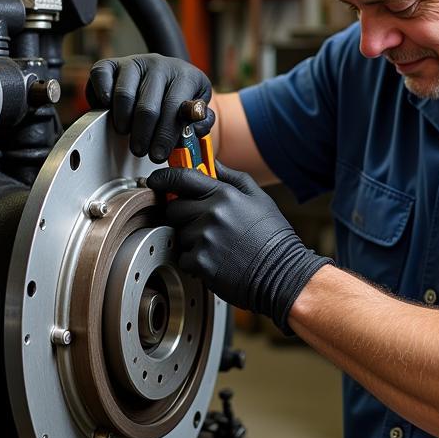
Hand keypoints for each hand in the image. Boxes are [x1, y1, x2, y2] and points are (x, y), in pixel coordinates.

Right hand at [86, 54, 214, 162]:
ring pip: (123, 95)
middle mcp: (160, 64)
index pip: (174, 107)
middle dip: (143, 135)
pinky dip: (99, 95)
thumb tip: (196, 122)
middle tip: (139, 151)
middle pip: (147, 106)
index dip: (165, 135)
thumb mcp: (198, 112)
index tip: (158, 155)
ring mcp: (135, 62)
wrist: (166, 80)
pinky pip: (100, 76)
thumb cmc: (181, 101)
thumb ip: (201, 121)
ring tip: (125, 133)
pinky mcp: (112, 63)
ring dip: (122, 121)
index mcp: (186, 76)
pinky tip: (108, 111)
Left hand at [146, 162, 331, 332]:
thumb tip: (213, 164)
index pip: (182, 177)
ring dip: (191, 239)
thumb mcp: (259, 198)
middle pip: (173, 208)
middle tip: (200, 223)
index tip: (157, 180)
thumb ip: (232, 178)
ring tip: (216, 245)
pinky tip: (215, 260)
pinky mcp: (201, 262)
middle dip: (181, 214)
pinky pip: (183, 256)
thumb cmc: (272, 237)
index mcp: (225, 195)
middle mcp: (212, 214)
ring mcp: (205, 238)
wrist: (282, 273)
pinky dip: (194, 260)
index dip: (164, 178)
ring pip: (179, 233)